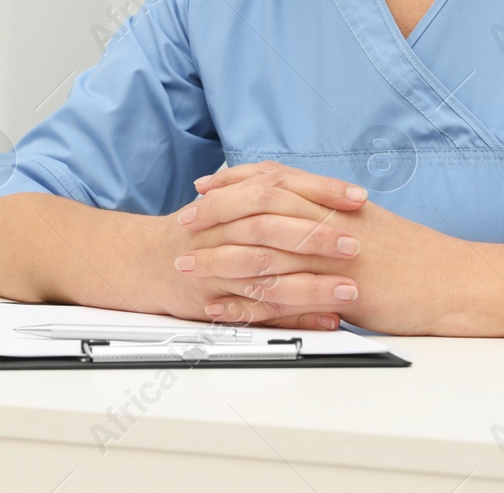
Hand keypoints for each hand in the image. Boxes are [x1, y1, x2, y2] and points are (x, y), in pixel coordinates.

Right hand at [142, 162, 368, 329]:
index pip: (278, 185)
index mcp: (231, 200)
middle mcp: (222, 230)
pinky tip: (325, 319)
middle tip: (353, 243)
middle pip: (270, 227)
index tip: (356, 198)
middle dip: (316, 236)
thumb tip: (327, 193)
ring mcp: (217, 267)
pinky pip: (258, 312)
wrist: (147, 260)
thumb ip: (268, 193)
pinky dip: (294, 316)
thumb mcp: (228, 200)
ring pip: (266, 274)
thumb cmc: (199, 231)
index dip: (319, 190)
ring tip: (348, 289)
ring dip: (311, 283)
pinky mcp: (215, 301)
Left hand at [184, 161, 457, 335]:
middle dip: (216, 211)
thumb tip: (306, 216)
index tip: (208, 184)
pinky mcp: (338, 289)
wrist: (457, 283)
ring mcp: (333, 255)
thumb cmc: (420, 260)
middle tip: (185, 219)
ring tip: (187, 266)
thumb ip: (336, 218)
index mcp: (337, 204)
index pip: (276, 179)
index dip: (237, 179)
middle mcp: (331, 221)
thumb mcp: (374, 227)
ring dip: (218, 257)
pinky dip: (246, 301)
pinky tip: (222, 308)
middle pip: (260, 205)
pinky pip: (282, 294)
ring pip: (262, 248)